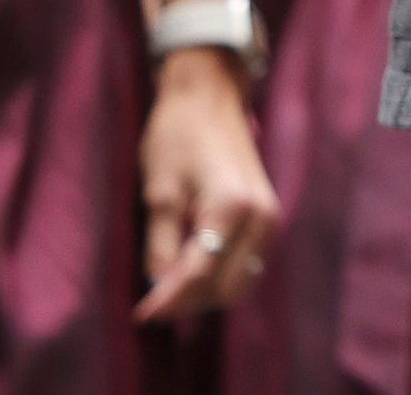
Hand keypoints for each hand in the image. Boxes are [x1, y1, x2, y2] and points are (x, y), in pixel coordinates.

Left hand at [134, 47, 278, 321]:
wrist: (209, 95)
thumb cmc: (177, 135)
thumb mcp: (159, 192)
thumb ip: (162, 246)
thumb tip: (159, 288)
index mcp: (233, 208)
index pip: (201, 274)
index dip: (169, 300)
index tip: (140, 316)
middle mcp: (262, 217)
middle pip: (228, 286)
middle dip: (190, 301)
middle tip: (151, 301)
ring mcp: (270, 217)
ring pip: (242, 280)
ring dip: (206, 292)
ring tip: (167, 287)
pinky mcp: (267, 215)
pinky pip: (247, 262)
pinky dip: (220, 275)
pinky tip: (190, 268)